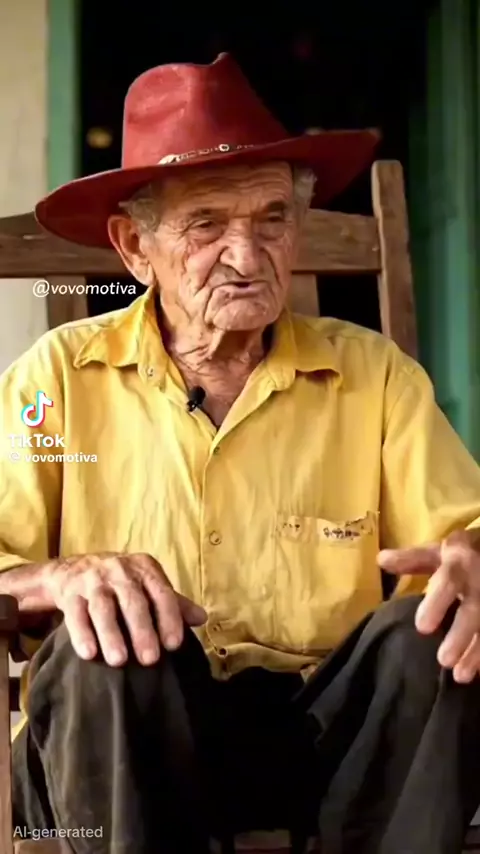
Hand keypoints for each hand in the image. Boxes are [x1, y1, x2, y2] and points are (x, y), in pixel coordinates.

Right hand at [42, 552, 206, 665]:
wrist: (72, 569)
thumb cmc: (120, 583)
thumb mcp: (147, 585)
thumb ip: (172, 602)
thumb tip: (202, 618)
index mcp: (144, 568)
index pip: (161, 592)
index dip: (169, 617)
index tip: (173, 645)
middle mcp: (119, 570)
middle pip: (132, 600)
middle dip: (141, 630)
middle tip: (150, 659)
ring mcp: (92, 580)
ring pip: (102, 607)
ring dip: (111, 634)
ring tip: (119, 661)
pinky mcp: (70, 593)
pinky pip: (75, 614)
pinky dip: (81, 634)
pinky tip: (88, 653)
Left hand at [378, 530, 479, 682]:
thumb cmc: (463, 557)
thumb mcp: (438, 553)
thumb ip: (411, 560)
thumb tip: (381, 560)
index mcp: (459, 563)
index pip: (449, 581)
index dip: (437, 603)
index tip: (422, 628)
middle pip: (474, 610)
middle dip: (461, 635)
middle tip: (443, 659)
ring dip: (477, 652)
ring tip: (461, 676)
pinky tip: (478, 673)